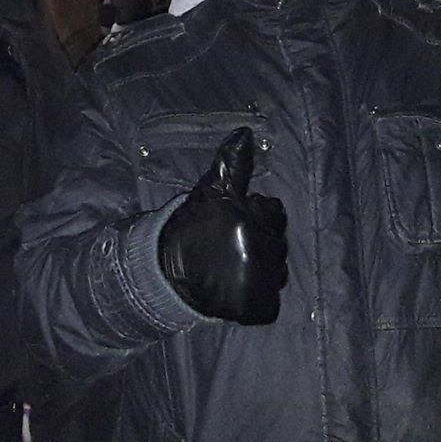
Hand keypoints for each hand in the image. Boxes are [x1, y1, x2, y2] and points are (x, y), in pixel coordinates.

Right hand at [157, 127, 286, 324]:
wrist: (162, 277)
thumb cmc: (187, 230)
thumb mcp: (208, 193)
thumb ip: (231, 165)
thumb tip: (245, 133)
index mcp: (247, 222)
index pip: (275, 212)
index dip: (257, 214)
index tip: (234, 223)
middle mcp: (257, 252)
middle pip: (278, 242)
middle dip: (262, 241)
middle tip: (230, 248)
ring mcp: (258, 283)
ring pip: (277, 271)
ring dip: (263, 270)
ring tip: (232, 270)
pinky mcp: (255, 308)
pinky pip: (269, 303)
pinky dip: (257, 299)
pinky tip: (237, 291)